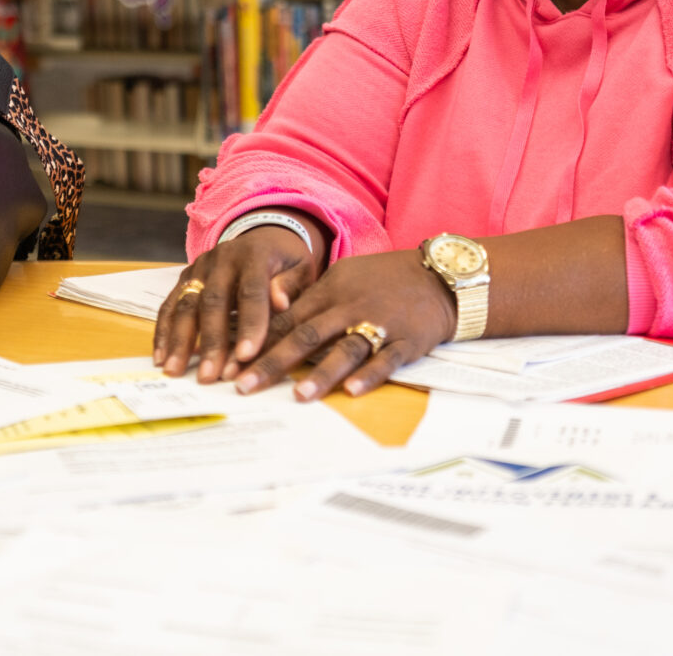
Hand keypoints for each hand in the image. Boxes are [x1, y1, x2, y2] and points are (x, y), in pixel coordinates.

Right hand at [153, 226, 317, 382]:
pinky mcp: (184, 278)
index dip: (250, 323)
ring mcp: (199, 268)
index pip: (251, 290)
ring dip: (179, 340)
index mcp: (254, 255)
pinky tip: (162, 357)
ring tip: (175, 370)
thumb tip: (280, 303)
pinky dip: (164, 332)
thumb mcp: (301, 268)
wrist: (265, 236)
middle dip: (211, 340)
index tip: (247, 355)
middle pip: (212, 300)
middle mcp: (222, 259)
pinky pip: (170, 305)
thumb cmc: (286, 262)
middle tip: (210, 375)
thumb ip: (291, 285)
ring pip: (186, 304)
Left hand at [233, 248, 457, 401]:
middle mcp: (350, 306)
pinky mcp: (407, 341)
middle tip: (244, 385)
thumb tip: (272, 319)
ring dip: (322, 373)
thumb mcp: (345, 276)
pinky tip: (352, 391)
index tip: (231, 362)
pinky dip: (369, 375)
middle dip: (274, 362)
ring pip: (345, 349)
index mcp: (331, 291)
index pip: (288, 317)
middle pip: (307, 335)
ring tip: (299, 395)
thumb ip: (311, 298)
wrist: (441, 276)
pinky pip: (386, 360)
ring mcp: (380, 323)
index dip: (258, 341)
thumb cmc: (386, 278)